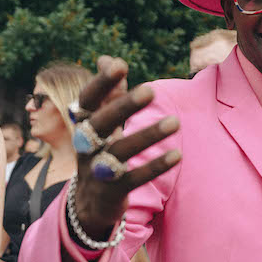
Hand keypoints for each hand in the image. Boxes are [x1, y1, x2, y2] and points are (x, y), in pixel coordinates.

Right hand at [70, 57, 181, 238]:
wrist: (89, 203)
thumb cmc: (100, 151)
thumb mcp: (101, 123)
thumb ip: (108, 92)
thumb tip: (109, 58)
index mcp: (83, 125)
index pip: (87, 100)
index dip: (100, 82)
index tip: (119, 64)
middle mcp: (85, 146)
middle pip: (100, 124)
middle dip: (122, 107)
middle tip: (150, 90)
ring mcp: (96, 170)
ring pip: (119, 152)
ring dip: (147, 136)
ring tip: (175, 122)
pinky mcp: (111, 192)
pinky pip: (132, 179)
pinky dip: (154, 167)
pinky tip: (178, 155)